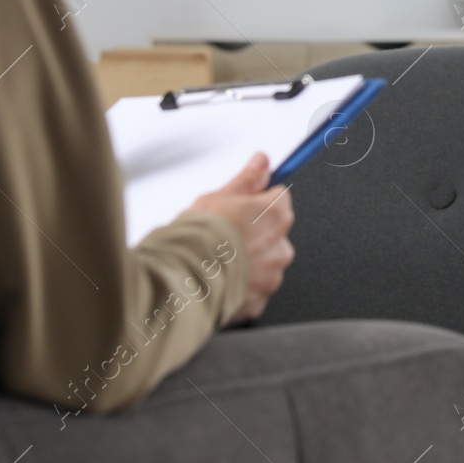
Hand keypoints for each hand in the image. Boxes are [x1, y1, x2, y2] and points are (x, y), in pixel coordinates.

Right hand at [187, 153, 294, 323]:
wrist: (182, 280)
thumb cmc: (198, 238)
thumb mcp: (219, 196)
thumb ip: (247, 179)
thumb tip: (262, 162)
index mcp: (276, 214)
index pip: (279, 196)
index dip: (257, 198)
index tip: (244, 202)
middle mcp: (281, 246)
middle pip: (273, 230)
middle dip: (253, 230)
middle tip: (223, 231)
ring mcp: (271, 276)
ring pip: (264, 260)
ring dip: (248, 258)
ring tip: (217, 257)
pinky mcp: (259, 301)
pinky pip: (253, 287)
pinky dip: (240, 283)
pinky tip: (219, 277)